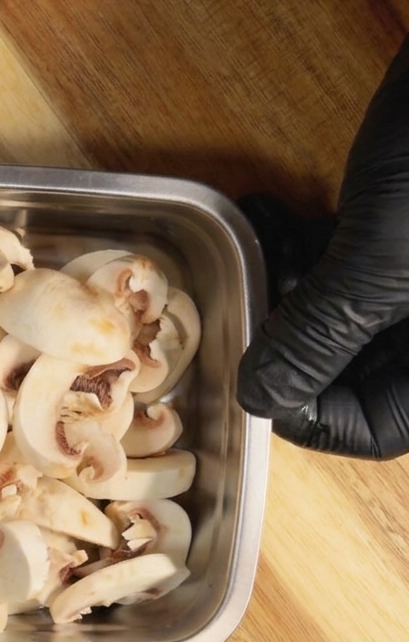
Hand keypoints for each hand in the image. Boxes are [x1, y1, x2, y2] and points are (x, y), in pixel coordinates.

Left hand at [238, 33, 408, 458]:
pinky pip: (352, 267)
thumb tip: (259, 397)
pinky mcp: (408, 238)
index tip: (249, 367)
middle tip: (250, 299)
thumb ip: (319, 335)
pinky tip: (272, 212)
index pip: (372, 428)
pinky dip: (309, 245)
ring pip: (341, 319)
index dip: (301, 409)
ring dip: (287, 286)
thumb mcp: (380, 258)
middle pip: (349, 375)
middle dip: (286, 336)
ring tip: (262, 244)